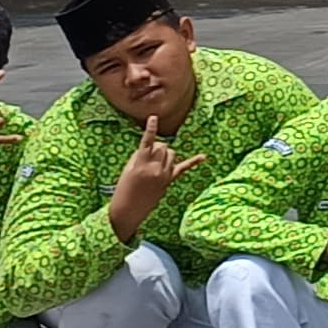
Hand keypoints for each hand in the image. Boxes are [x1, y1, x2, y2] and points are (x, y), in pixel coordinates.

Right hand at [107, 118, 206, 240]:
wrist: (128, 210)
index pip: (147, 142)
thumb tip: (150, 148)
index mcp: (141, 164)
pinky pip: (184, 168)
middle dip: (157, 146)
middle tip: (148, 156)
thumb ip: (139, 156)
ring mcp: (164, 175)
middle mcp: (155, 168)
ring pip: (171, 153)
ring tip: (155, 163)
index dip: (150, 129)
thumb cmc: (124, 189)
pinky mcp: (169, 181)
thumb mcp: (127, 170)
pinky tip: (203, 156)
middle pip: (162, 146)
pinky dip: (193, 161)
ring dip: (165, 153)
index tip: (153, 117)